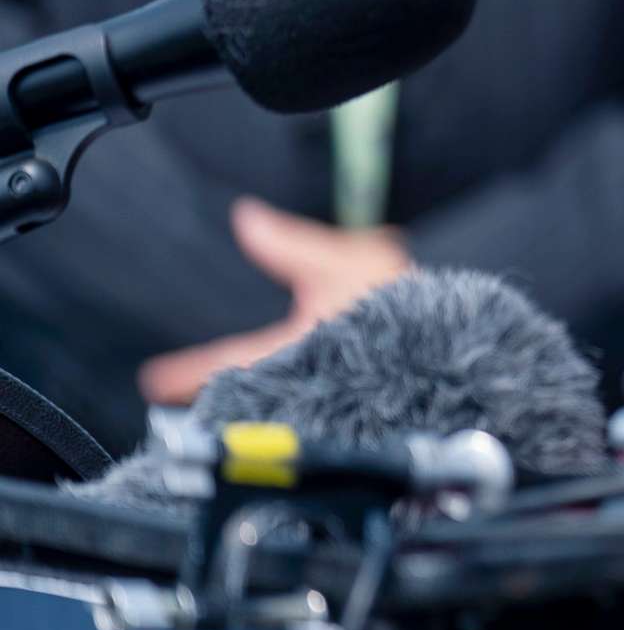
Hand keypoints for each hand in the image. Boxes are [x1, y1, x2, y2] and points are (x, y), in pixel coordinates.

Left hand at [138, 198, 408, 405]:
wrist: (465, 354)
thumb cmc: (411, 311)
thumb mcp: (351, 263)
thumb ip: (292, 246)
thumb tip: (246, 218)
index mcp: (293, 353)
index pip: (225, 363)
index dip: (187, 374)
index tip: (152, 381)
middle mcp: (302, 387)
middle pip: (246, 392)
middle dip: (216, 392)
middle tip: (179, 395)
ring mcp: (326, 404)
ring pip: (274, 405)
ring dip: (251, 401)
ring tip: (223, 399)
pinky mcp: (354, 411)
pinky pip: (308, 410)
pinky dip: (291, 404)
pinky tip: (289, 400)